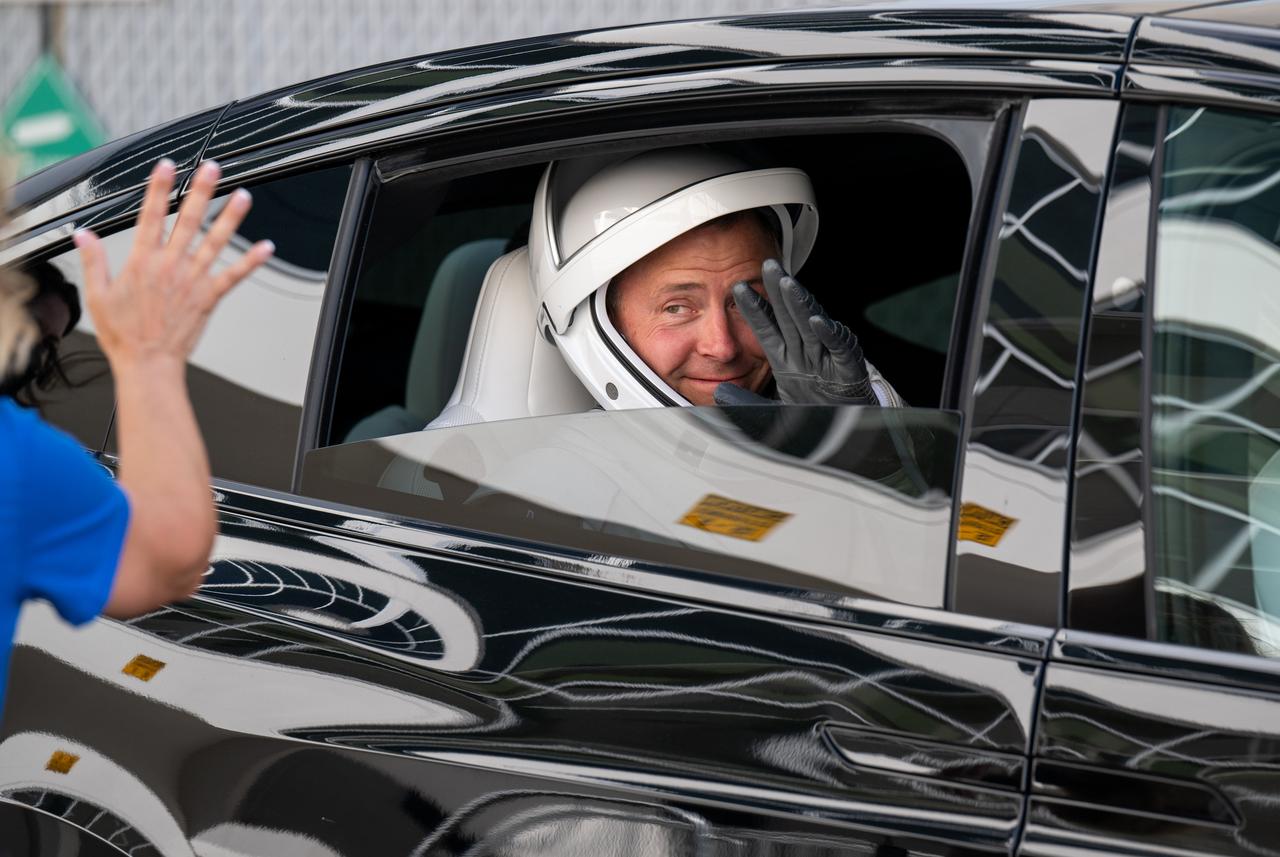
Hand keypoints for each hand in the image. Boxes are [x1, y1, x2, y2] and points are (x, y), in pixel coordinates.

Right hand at [73, 159, 273, 374]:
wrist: (147, 365)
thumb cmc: (123, 335)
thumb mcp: (98, 295)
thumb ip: (93, 260)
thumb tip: (82, 234)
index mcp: (141, 262)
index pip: (149, 216)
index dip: (158, 188)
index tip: (167, 166)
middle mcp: (169, 266)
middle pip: (187, 220)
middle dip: (200, 191)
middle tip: (212, 168)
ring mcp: (191, 281)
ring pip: (214, 242)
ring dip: (230, 218)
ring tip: (244, 196)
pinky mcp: (208, 298)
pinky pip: (233, 276)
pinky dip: (251, 261)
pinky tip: (266, 248)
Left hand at [713, 258, 873, 406]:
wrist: (844, 436)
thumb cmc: (811, 417)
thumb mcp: (771, 411)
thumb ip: (746, 402)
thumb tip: (718, 393)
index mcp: (787, 362)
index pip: (768, 330)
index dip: (755, 309)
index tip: (738, 289)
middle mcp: (807, 356)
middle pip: (790, 319)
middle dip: (778, 291)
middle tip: (767, 265)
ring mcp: (827, 361)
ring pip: (812, 327)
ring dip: (800, 304)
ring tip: (788, 284)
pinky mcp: (848, 372)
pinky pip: (839, 350)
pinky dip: (829, 335)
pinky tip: (816, 321)